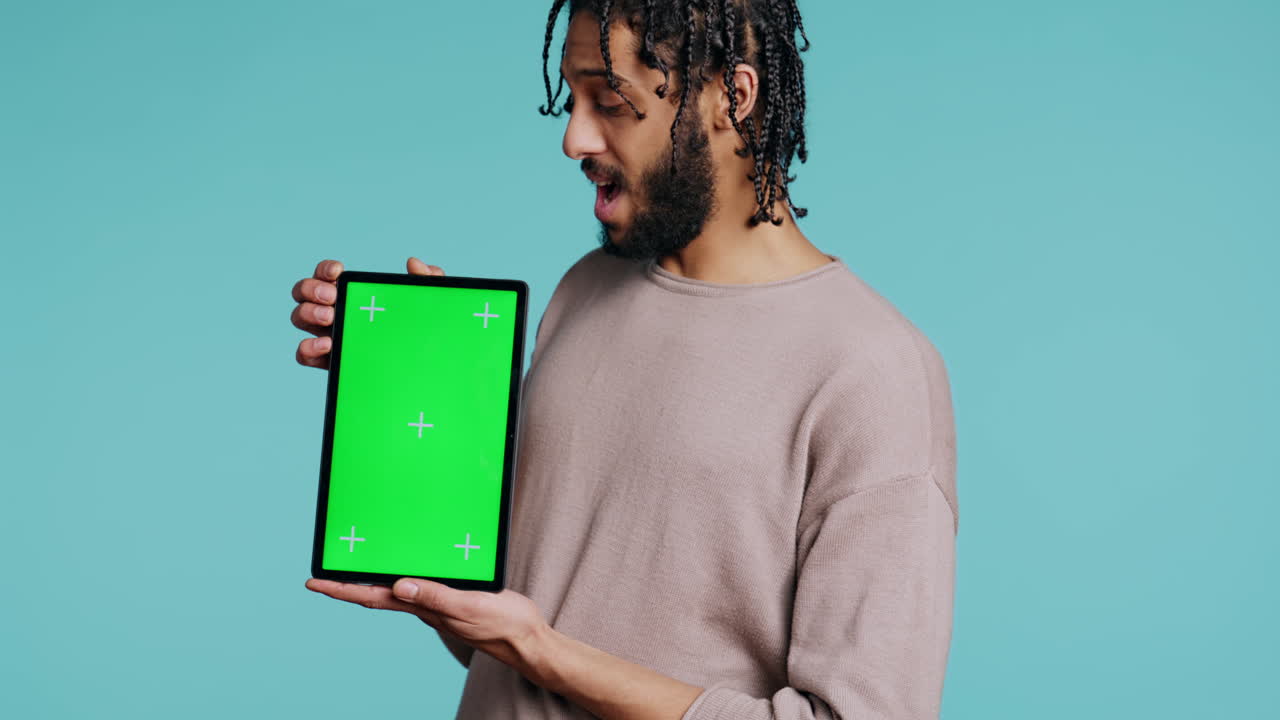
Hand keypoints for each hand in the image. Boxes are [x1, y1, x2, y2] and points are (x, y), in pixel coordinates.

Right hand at [291, 257, 444, 368]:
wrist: (428, 372)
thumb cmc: (423, 334)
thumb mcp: (430, 307)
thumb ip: (428, 281)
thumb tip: (413, 263)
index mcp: (353, 296)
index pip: (327, 275)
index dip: (325, 269)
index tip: (340, 272)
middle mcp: (336, 313)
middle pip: (303, 293)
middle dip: (311, 289)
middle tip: (334, 297)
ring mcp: (330, 337)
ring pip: (300, 318)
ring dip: (308, 313)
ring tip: (332, 318)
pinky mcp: (330, 363)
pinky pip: (304, 355)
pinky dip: (307, 347)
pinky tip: (327, 345)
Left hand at [305, 577, 547, 667]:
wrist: (527, 640)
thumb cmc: (502, 625)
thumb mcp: (468, 606)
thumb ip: (434, 596)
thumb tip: (399, 585)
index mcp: (423, 609)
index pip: (373, 596)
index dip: (342, 589)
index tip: (315, 582)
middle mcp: (425, 607)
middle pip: (377, 594)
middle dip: (348, 584)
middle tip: (324, 574)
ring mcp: (439, 604)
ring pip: (396, 590)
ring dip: (372, 580)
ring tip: (353, 570)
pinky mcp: (454, 598)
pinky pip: (419, 585)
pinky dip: (404, 576)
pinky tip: (406, 570)